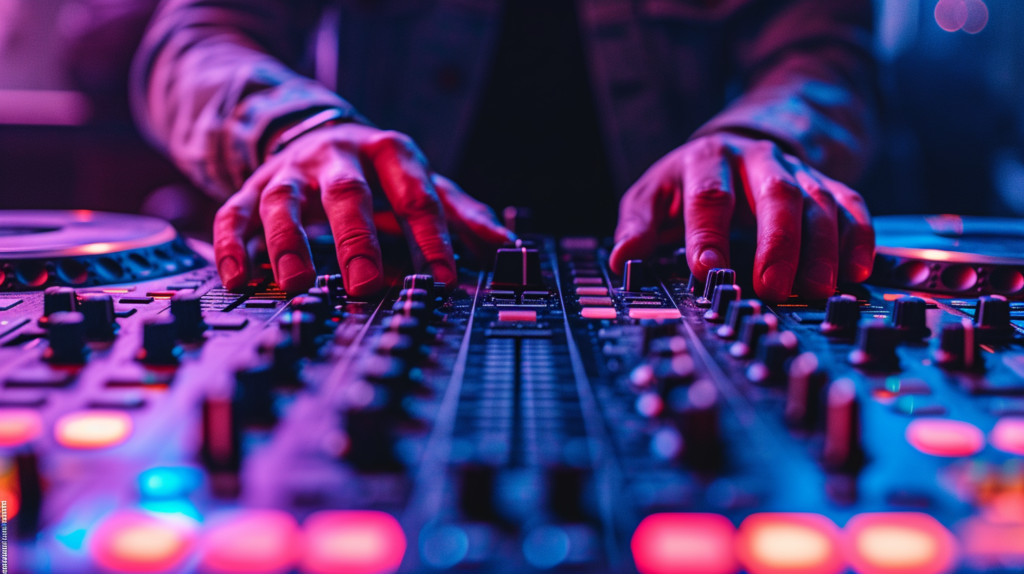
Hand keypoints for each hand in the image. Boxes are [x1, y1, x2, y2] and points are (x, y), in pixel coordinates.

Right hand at [213, 123, 512, 294]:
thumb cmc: (382, 173)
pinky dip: (234, 245)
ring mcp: (291, 171)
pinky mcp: (253, 187)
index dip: (431, 236)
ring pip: (282, 200)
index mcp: (389, 152)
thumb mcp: (424, 184)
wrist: (320, 134)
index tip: (442, 277)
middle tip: (366, 288)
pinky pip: (235, 213)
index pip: (415, 193)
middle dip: (356, 240)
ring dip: (288, 243)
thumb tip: (507, 249)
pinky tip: (239, 279)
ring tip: (297, 285)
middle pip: (346, 192)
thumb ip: (463, 215)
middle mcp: (337, 156)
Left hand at [610, 132, 873, 301]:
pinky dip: (858, 239)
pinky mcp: (829, 186)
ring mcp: (798, 171)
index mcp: (708, 159)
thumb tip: (623, 259)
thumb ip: (637, 227)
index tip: (710, 272)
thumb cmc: (688, 184)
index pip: (710, 195)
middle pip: (776, 195)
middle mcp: (758, 159)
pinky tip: (854, 273)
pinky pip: (852, 208)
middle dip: (778, 243)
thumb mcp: (653, 197)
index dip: (710, 235)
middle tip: (774, 289)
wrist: (735, 147)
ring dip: (821, 251)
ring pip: (820, 204)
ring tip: (815, 291)